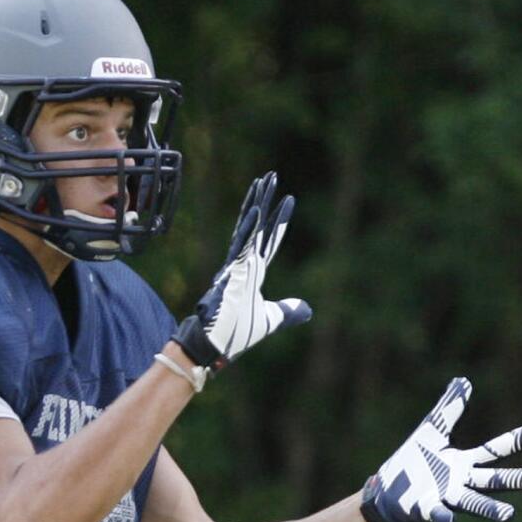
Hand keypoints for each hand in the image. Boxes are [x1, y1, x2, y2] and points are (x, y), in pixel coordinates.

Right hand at [172, 172, 311, 374]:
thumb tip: (307, 309)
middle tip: (272, 177)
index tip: (288, 201)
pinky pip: (242, 246)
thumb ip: (287, 312)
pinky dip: (249, 229)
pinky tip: (256, 210)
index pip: (269, 240)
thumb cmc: (235, 332)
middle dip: (265, 200)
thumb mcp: (271, 320)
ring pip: (250, 228)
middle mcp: (244, 264)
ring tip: (265, 181)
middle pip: (258, 225)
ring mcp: (237, 265)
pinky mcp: (231, 273)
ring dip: (258, 203)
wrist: (214, 345)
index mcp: (252, 272)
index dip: (279, 222)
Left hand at [360, 377, 521, 521]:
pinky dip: (442, 516)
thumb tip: (464, 381)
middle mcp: (460, 481)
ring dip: (490, 508)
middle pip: (491, 480)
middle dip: (514, 479)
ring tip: (509, 514)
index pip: (493, 451)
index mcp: (463, 462)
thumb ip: (448, 409)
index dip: (513, 442)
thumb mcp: (431, 430)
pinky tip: (450, 521)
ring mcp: (445, 496)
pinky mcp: (425, 507)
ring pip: (472, 502)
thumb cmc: (415, 461)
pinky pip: (436, 513)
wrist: (389, 489)